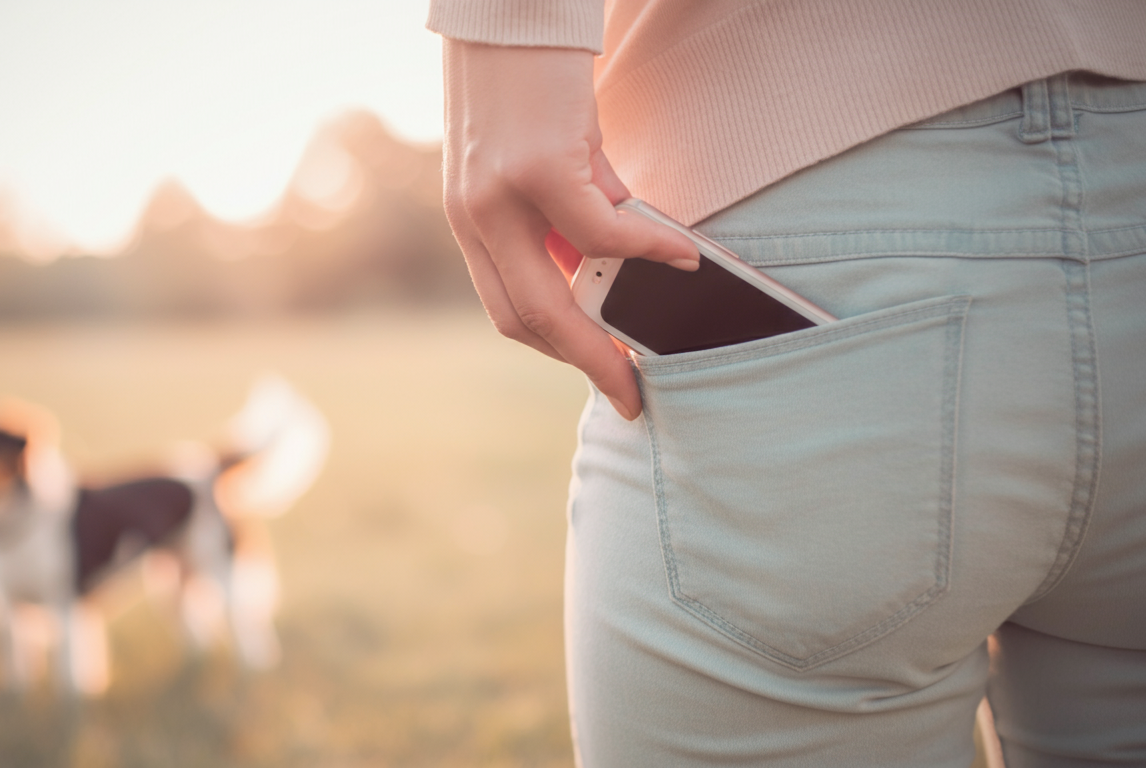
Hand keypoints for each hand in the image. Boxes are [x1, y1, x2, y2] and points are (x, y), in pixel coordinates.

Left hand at [441, 40, 697, 419]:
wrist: (511, 13)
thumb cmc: (532, 84)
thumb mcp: (545, 160)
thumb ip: (580, 213)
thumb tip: (635, 259)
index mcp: (474, 223)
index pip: (510, 310)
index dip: (560, 348)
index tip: (603, 370)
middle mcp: (476, 218)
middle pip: (527, 322)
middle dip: (583, 366)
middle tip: (629, 392)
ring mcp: (499, 198)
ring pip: (554, 298)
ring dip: (610, 332)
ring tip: (658, 343)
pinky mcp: (536, 167)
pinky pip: (601, 233)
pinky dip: (645, 251)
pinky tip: (681, 256)